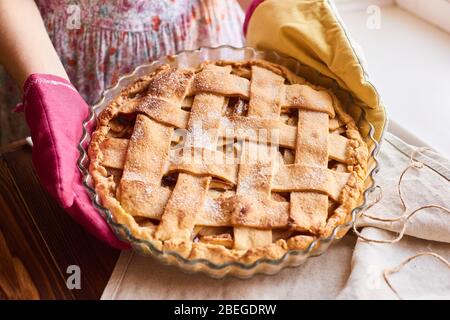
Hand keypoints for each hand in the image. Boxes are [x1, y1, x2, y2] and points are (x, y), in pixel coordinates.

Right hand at [18, 74, 128, 249]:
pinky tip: (125, 196)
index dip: (101, 230)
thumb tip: (66, 202)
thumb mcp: (53, 142)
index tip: (122, 244)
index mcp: (61, 180)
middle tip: (133, 240)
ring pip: (97, 198)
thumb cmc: (50, 115)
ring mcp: (78, 170)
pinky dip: (111, 193)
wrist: (52, 93)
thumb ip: (58, 173)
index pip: (84, 213)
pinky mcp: (86, 159)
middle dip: (110, 227)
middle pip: (92, 210)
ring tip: (132, 224)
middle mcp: (70, 179)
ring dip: (111, 213)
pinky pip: (100, 181)